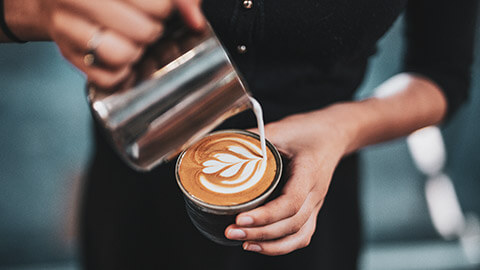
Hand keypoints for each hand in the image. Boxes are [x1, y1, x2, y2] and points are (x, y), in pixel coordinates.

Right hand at [40, 0, 202, 87]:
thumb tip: (195, 19)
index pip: (157, 5)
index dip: (165, 9)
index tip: (160, 8)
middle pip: (144, 31)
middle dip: (152, 30)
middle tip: (145, 23)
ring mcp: (66, 27)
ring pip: (122, 56)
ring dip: (135, 52)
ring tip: (131, 40)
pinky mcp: (67, 55)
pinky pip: (109, 78)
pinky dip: (121, 73)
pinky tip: (119, 56)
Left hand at [224, 108, 351, 254]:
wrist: (334, 134)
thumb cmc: (308, 131)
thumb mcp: (280, 128)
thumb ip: (253, 138)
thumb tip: (221, 146)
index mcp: (309, 173)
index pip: (291, 202)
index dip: (265, 215)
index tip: (240, 218)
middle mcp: (316, 193)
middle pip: (292, 223)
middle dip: (260, 233)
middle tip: (232, 232)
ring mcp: (316, 204)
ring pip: (299, 235)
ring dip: (270, 245)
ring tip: (243, 243)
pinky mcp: (311, 209)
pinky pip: (301, 236)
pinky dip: (282, 246)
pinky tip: (260, 245)